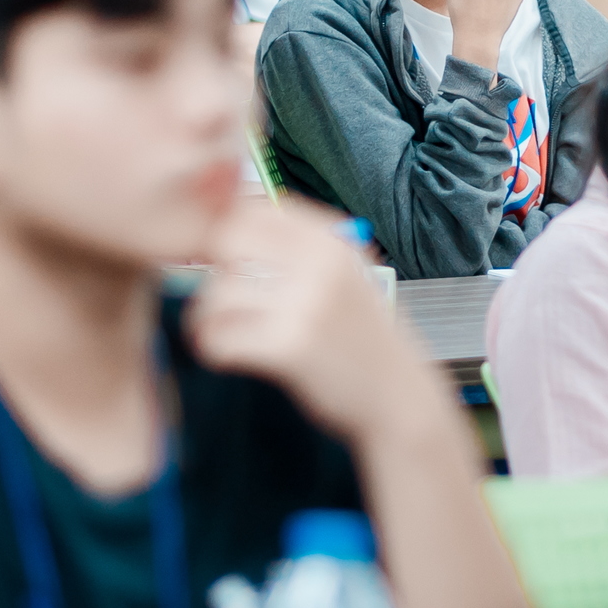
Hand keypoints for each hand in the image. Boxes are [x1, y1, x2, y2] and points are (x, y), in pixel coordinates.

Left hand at [186, 201, 436, 449]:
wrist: (400, 396)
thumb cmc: (367, 339)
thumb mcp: (350, 277)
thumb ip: (304, 251)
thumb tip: (235, 228)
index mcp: (333, 242)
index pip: (258, 210)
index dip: (231, 233)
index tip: (229, 261)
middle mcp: (321, 266)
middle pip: (229, 242)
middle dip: (214, 269)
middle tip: (220, 298)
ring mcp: (306, 306)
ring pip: (219, 294)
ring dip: (207, 316)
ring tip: (218, 331)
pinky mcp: (291, 348)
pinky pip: (222, 338)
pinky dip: (213, 347)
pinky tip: (224, 354)